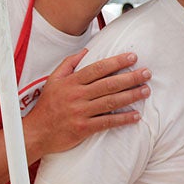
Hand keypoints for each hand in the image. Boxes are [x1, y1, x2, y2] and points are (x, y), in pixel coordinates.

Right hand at [23, 49, 150, 159]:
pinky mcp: (83, 128)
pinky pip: (107, 122)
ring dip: (131, 96)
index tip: (133, 57)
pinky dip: (122, 119)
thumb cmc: (47, 105)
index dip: (116, 62)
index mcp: (71, 82)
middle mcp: (77, 95)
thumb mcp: (53, 80)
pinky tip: (136, 116)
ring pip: (110, 102)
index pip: (97, 68)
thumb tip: (87, 50)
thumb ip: (69, 63)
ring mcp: (80, 112)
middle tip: (147, 73)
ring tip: (146, 91)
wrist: (36, 133)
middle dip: (130, 77)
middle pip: (108, 84)